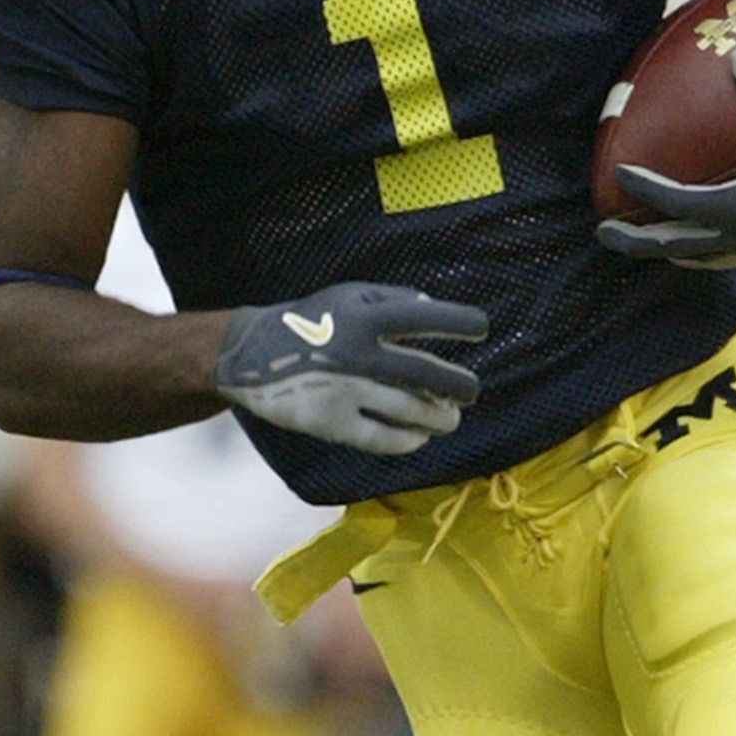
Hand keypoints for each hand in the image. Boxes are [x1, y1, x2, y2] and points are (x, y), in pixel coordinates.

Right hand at [215, 283, 485, 455]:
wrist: (252, 354)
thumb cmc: (313, 321)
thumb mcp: (348, 295)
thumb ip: (393, 298)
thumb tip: (434, 307)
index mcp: (366, 317)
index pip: (428, 318)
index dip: (463, 324)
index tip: (483, 330)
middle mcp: (360, 354)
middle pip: (428, 375)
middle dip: (460, 386)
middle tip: (471, 391)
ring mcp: (347, 391)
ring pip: (412, 412)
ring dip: (441, 418)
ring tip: (450, 418)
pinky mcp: (332, 424)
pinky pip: (383, 440)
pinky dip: (409, 441)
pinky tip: (420, 438)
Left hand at [597, 43, 735, 268]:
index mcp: (734, 211)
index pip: (672, 203)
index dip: (642, 187)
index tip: (619, 172)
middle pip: (673, 247)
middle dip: (636, 242)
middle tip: (604, 232)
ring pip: (701, 255)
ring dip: (672, 247)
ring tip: (653, 238)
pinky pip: (729, 250)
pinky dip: (709, 243)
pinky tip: (714, 228)